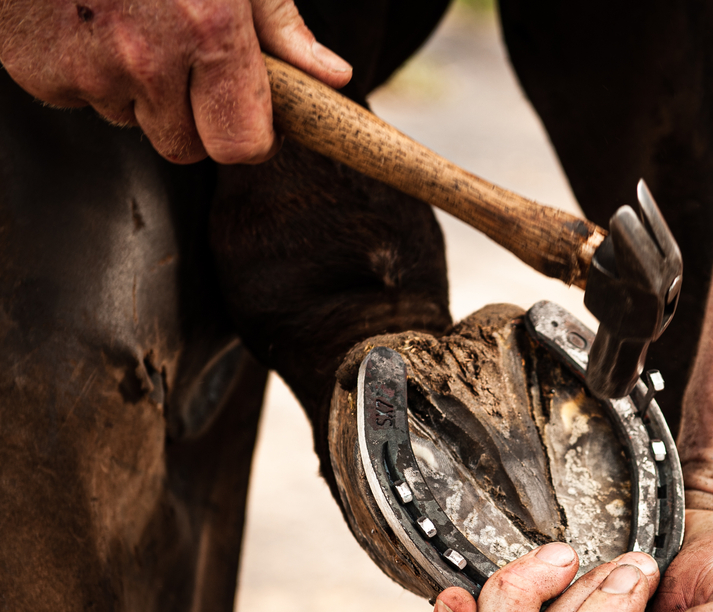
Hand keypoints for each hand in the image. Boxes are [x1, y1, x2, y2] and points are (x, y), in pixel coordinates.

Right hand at [0, 0, 351, 163]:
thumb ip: (279, 24)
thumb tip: (331, 76)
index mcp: (207, 30)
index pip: (241, 146)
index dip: (251, 140)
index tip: (253, 121)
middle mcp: (146, 59)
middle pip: (186, 146)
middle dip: (194, 118)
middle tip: (184, 59)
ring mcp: (85, 69)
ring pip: (129, 118)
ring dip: (135, 87)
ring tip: (126, 18)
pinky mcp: (34, 69)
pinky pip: (75, 96)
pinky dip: (83, 69)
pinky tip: (85, 17)